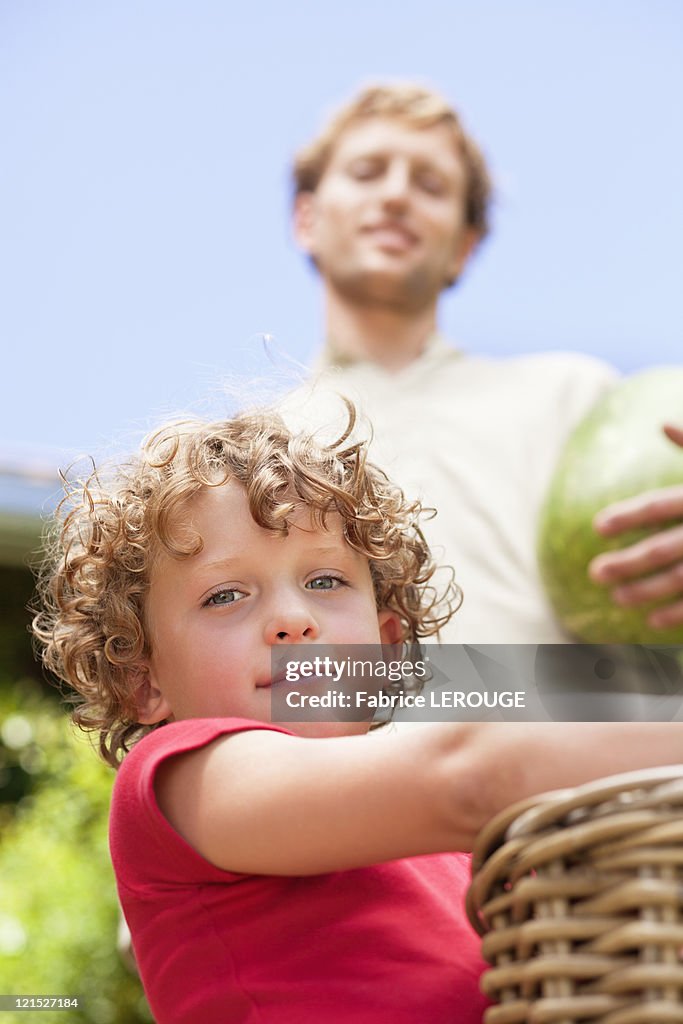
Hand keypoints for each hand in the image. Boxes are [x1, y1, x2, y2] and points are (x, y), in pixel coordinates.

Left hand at [588, 425, 682, 628]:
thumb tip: (664, 424)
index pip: (658, 506)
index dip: (627, 515)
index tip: (597, 527)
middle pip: (661, 548)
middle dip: (626, 562)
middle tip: (595, 572)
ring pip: (678, 578)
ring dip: (646, 591)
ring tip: (617, 597)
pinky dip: (678, 613)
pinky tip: (653, 621)